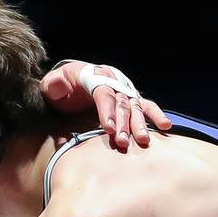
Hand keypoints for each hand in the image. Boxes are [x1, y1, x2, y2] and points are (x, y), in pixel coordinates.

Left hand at [39, 60, 170, 150]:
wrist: (73, 81)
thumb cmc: (62, 85)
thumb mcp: (52, 83)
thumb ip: (53, 85)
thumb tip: (58, 86)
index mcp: (94, 74)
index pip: (103, 92)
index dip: (106, 110)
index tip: (108, 128)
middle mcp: (113, 80)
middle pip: (121, 102)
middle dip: (123, 123)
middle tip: (123, 142)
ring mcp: (124, 89)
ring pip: (134, 106)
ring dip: (139, 123)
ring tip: (143, 140)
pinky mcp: (131, 98)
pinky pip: (145, 106)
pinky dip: (155, 115)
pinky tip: (165, 126)